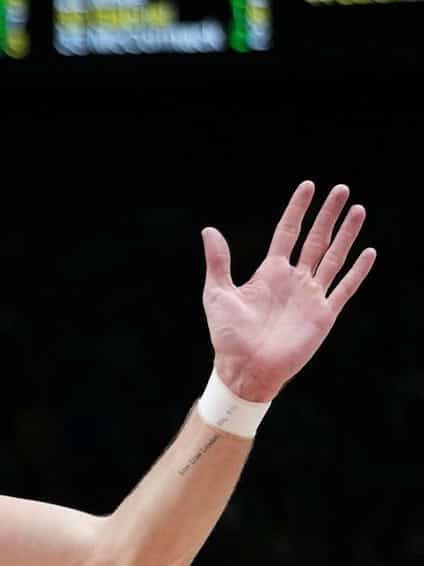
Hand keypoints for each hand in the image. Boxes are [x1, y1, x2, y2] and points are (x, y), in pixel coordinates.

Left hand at [202, 180, 375, 401]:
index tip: (308, 186)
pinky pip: (344, 288)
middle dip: (328, 215)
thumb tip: (208, 230)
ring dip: (346, 234)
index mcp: (270, 272)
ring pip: (334, 257)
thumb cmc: (228, 335)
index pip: (288, 232)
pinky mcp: (323, 315)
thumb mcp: (218, 294)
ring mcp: (310, 296)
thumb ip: (218, 262)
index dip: (298, 209)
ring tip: (358, 210)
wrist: (245, 369)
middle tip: (341, 189)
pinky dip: (357, 271)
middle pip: (316, 239)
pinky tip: (367, 252)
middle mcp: (293, 280)